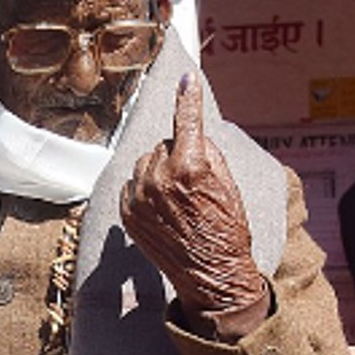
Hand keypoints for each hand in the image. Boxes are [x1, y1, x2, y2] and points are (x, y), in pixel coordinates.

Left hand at [119, 71, 267, 340]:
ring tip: (179, 200)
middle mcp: (159, 178)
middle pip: (165, 144)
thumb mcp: (228, 183)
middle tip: (196, 184)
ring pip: (146, 162)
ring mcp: (139, 197)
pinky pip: (133, 183)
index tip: (187, 79)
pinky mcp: (127, 212)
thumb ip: (206, 151)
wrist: (211, 275)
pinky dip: (146, 189)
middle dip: (179, 155)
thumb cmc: (227, 228)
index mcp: (190, 167)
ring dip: (160, 171)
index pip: (187, 122)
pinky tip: (164, 209)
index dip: (189, 99)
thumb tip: (188, 130)